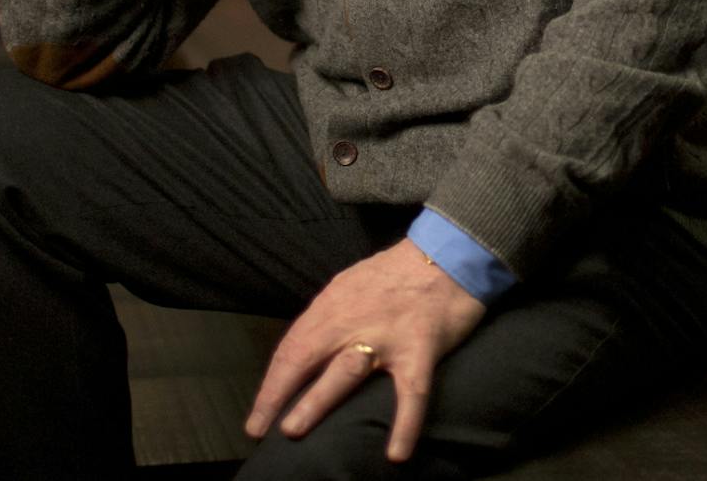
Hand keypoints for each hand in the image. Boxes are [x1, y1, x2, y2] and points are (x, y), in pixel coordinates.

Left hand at [245, 238, 487, 463]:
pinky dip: (404, 424)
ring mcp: (386, 336)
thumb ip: (331, 315)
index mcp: (333, 304)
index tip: (258, 415)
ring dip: (316, 402)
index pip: (292, 346)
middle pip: (305, 357)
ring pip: (345, 372)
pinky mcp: (420, 348)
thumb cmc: (399, 272)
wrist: (449, 253)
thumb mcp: (352, 284)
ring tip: (293, 430)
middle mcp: (352, 320)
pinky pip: (411, 392)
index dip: (272, 383)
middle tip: (259, 428)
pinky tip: (396, 454)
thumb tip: (308, 349)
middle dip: (277, 394)